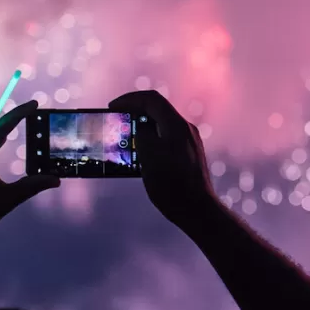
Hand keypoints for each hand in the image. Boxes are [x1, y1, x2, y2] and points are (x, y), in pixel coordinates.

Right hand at [108, 90, 216, 229]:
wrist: (197, 210)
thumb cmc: (172, 185)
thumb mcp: (148, 155)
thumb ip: (142, 132)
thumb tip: (140, 125)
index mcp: (177, 125)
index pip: (151, 99)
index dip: (128, 99)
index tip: (112, 107)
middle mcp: (186, 129)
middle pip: (157, 110)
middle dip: (134, 112)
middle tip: (116, 121)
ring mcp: (189, 142)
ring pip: (162, 125)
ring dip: (141, 128)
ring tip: (124, 139)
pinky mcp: (189, 155)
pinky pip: (167, 139)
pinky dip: (151, 140)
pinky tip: (140, 154)